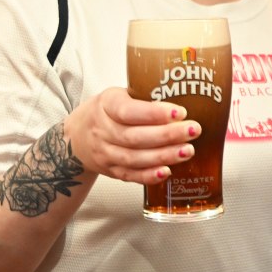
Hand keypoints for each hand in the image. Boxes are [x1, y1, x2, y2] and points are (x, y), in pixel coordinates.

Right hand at [64, 87, 201, 184]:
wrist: (78, 136)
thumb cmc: (108, 111)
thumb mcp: (120, 95)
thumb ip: (144, 98)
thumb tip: (186, 97)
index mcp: (106, 105)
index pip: (128, 111)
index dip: (154, 113)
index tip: (180, 112)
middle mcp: (102, 130)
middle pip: (134, 136)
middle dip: (167, 135)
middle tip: (193, 130)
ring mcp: (105, 153)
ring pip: (134, 158)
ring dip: (164, 156)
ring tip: (187, 151)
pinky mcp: (110, 171)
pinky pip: (130, 175)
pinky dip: (149, 176)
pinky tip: (167, 171)